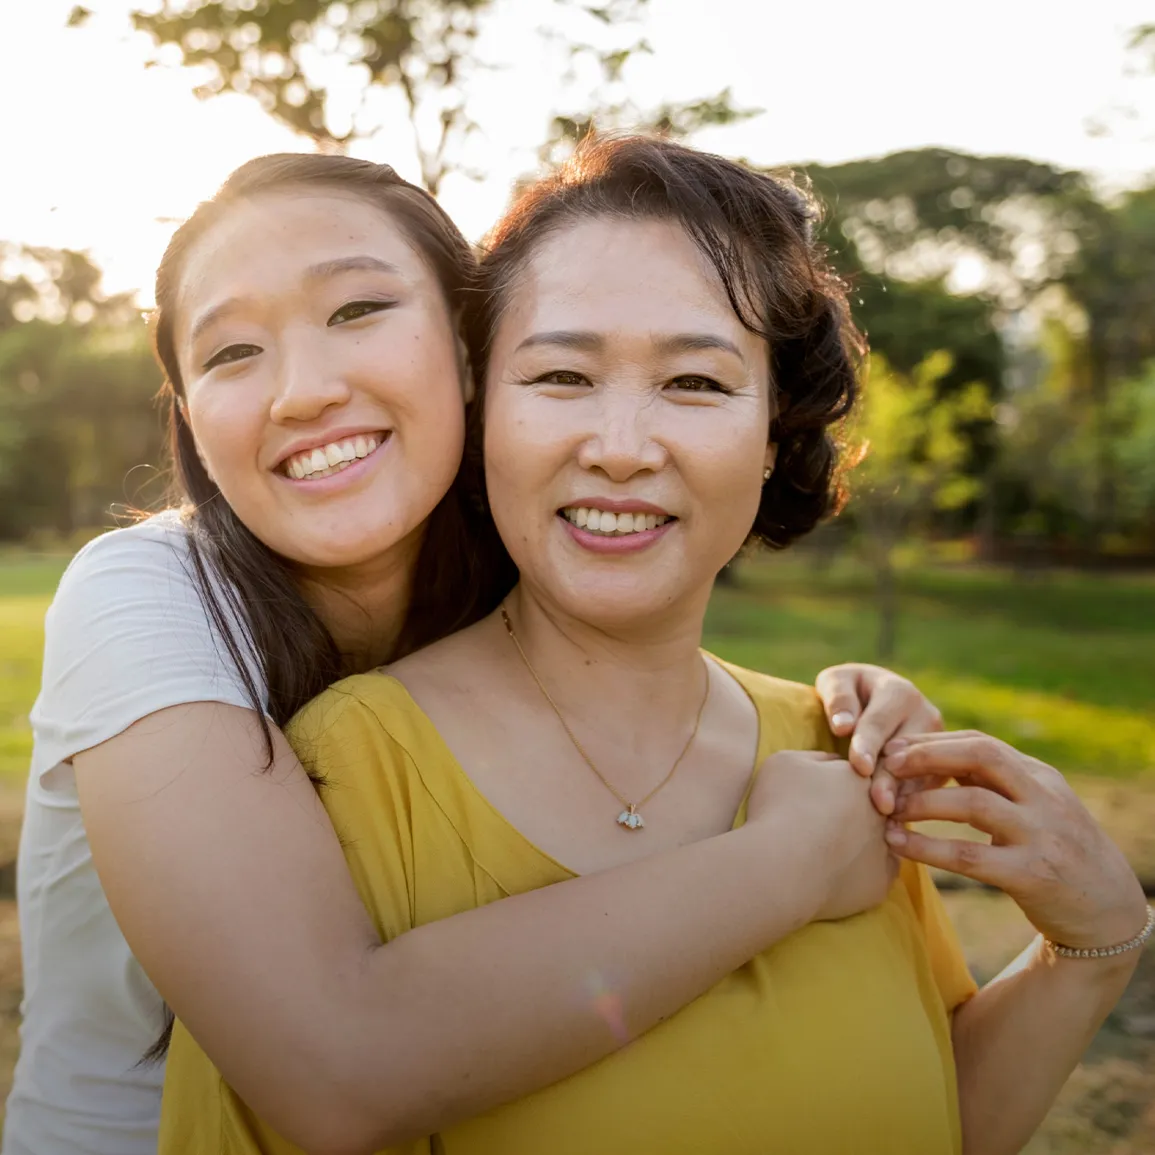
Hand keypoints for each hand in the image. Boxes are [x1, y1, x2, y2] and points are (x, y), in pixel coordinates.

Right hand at [747, 749, 896, 922]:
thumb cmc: (779, 807)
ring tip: (826, 850)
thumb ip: (818, 758)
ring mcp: (885, 847)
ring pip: (879, 840)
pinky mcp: (881, 882)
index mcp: (859, 778)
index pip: (861, 775)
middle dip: (853, 813)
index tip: (820, 796)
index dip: (841, 785)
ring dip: (858, 842)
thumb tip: (835, 763)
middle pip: (873, 806)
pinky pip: (877, 873)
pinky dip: (859, 872)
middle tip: (822, 824)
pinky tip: (834, 872)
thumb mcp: (787, 762)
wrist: (781, 865)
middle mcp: (881, 810)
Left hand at [815, 663, 942, 815]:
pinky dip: (911, 807)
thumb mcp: (838, 682)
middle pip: (906, 753)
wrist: (871, 701)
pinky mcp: (939, 768)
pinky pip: (926, 790)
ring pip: (921, 774)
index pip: (880, 722)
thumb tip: (843, 726)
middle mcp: (925, 715)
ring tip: (887, 819)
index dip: (868, 744)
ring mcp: (938, 744)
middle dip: (890, 778)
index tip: (859, 766)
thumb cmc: (847, 693)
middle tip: (878, 803)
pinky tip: (896, 826)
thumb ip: (839, 698)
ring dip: (904, 797)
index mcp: (899, 692)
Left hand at [882, 731, 1147, 951]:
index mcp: (1039, 776)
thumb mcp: (1033, 807)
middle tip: (885, 766)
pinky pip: (969, 856)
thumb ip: (994, 784)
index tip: (893, 749)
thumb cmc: (1054, 850)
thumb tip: (930, 758)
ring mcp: (1040, 835)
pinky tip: (898, 844)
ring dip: (922, 803)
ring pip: (973, 804)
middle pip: (981, 756)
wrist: (1108, 909)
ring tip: (886, 809)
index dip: (933, 742)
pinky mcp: (1031, 874)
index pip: (981, 743)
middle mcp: (1043, 798)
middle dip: (927, 756)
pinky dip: (927, 848)